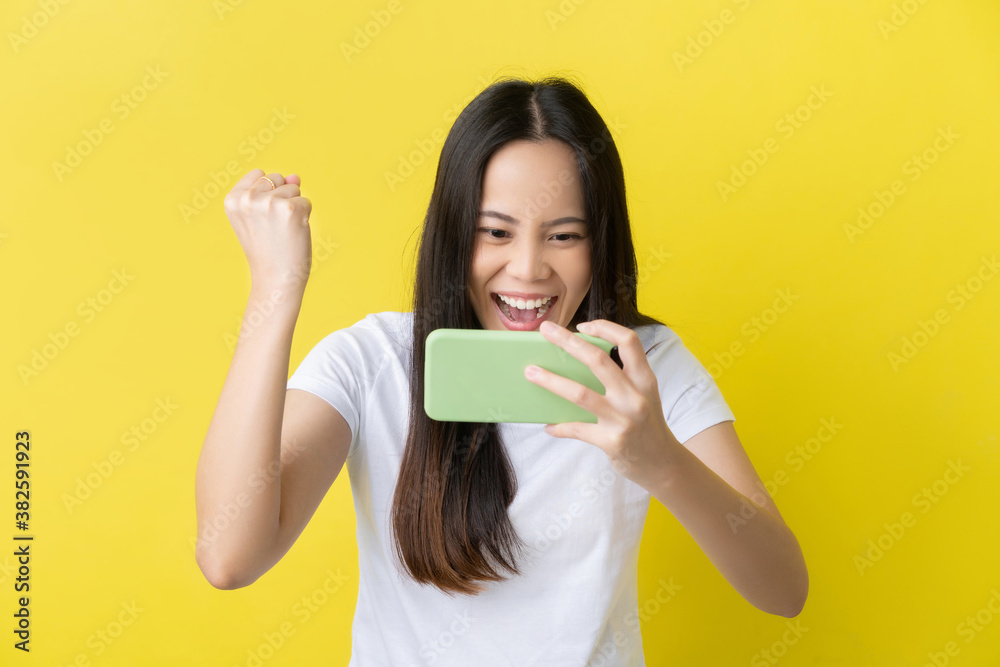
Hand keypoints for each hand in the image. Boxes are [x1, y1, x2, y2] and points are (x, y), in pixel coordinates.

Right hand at [223, 168, 312, 294]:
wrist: (275, 279)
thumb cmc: (268, 249)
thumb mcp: (261, 217)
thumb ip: (274, 191)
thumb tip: (296, 175)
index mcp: (233, 199)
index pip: (259, 174)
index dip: (268, 193)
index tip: (263, 217)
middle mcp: (247, 198)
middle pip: (277, 178)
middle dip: (282, 197)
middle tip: (274, 226)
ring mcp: (269, 203)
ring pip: (293, 188)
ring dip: (294, 208)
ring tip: (283, 231)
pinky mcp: (290, 209)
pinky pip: (306, 201)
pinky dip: (305, 216)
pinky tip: (294, 233)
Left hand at [525, 319, 681, 490]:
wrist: (664, 464)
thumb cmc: (647, 424)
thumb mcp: (644, 395)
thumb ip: (621, 379)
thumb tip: (575, 365)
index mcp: (644, 379)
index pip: (628, 341)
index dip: (604, 328)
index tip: (581, 326)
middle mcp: (635, 396)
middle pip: (597, 360)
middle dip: (568, 342)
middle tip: (546, 330)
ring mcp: (623, 419)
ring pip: (580, 394)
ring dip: (551, 381)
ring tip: (530, 372)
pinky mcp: (612, 442)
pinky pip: (577, 429)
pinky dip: (559, 427)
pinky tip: (547, 425)